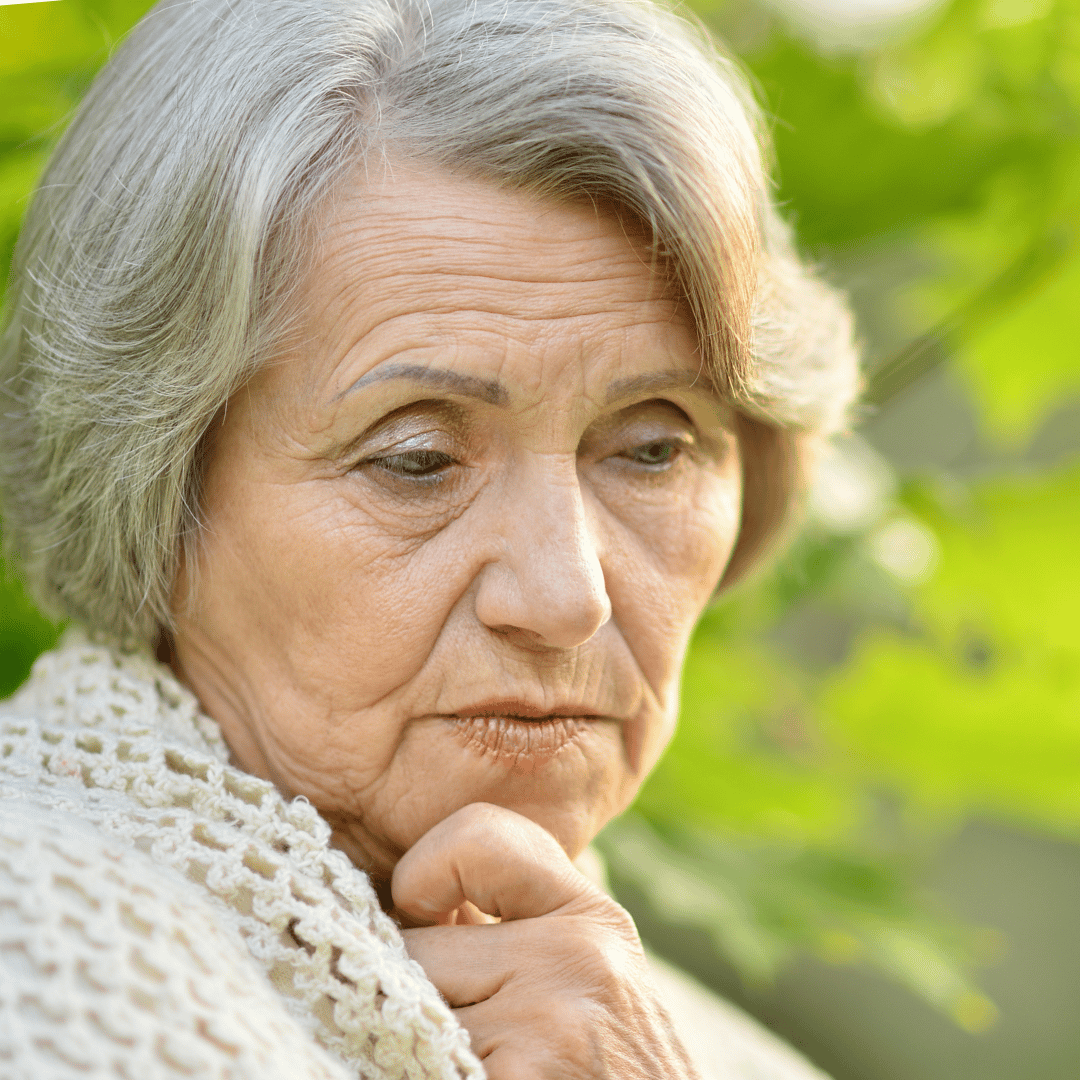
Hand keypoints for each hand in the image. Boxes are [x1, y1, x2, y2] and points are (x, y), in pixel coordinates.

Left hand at [393, 803, 699, 1079]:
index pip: (478, 834)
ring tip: (488, 1064)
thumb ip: (513, 937)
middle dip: (411, 998)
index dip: (426, 873)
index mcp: (591, 918)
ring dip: (412, 1050)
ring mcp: (551, 1024)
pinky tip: (491, 1076)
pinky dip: (421, 1070)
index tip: (426, 921)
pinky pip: (413, 1061)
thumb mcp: (585, 988)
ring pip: (402, 1013)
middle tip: (457, 1040)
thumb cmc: (611, 1076)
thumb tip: (401, 908)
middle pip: (416, 944)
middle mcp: (578, 953)